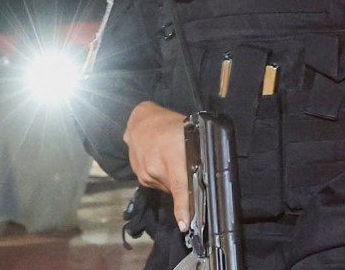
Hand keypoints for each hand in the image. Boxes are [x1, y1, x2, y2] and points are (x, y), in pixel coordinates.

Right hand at [124, 101, 190, 230]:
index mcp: (172, 158)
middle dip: (184, 184)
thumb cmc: (171, 124)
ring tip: (172, 159)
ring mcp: (145, 174)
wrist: (141, 120)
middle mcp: (155, 170)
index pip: (180, 188)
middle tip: (188, 167)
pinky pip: (156, 182)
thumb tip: (205, 173)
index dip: (183, 208)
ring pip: (165, 187)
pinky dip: (162, 175)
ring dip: (172, 178)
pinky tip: (162, 161)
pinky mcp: (139, 176)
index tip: (185, 225)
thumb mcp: (191, 134)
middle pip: (175, 189)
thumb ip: (195, 155)